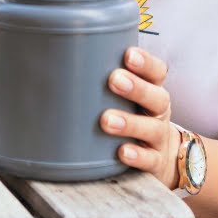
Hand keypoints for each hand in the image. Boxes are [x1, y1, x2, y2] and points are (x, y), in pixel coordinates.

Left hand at [100, 46, 181, 187]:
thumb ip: (102, 81)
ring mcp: (159, 139)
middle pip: (157, 97)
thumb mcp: (126, 98)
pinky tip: (122, 152)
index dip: (146, 63)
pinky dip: (137, 156)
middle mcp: (158, 112)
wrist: (161, 158)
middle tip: (114, 79)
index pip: (157, 73)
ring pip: (151, 129)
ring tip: (106, 120)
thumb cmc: (132, 117)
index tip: (128, 55)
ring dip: (130, 123)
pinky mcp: (156, 163)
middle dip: (136, 87)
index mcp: (151, 91)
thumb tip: (56, 61)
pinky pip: (150, 160)